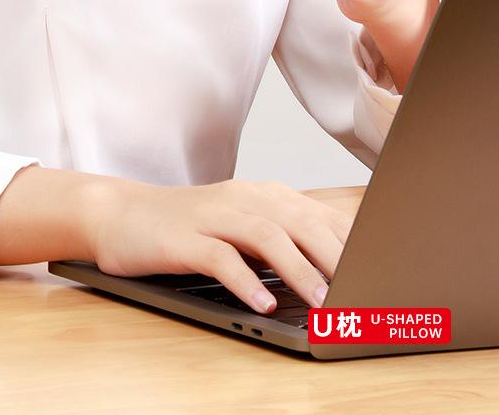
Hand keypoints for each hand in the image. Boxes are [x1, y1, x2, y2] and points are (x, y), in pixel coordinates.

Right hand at [88, 175, 353, 313]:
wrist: (118, 214)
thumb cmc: (187, 228)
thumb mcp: (240, 229)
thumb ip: (282, 242)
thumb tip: (336, 271)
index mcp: (263, 196)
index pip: (318, 215)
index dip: (352, 244)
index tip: (380, 274)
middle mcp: (242, 199)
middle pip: (299, 220)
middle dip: (335, 255)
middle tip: (361, 291)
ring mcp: (212, 217)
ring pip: (265, 235)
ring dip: (298, 269)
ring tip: (321, 302)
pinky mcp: (183, 239)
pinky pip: (219, 257)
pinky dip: (245, 280)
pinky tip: (262, 303)